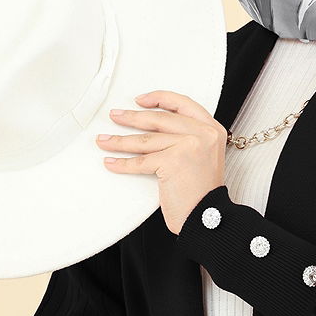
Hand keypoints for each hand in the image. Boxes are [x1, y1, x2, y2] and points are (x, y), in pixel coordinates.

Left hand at [96, 90, 227, 234]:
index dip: (158, 98)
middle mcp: (203, 134)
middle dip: (132, 117)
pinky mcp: (173, 161)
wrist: (208, 216)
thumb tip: (151, 126)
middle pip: (160, 119)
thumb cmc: (202, 192)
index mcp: (212, 129)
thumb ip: (187, 137)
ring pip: (146, 140)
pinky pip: (141, 161)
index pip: (182, 103)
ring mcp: (189, 145)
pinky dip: (122, 164)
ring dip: (120, 141)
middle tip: (115, 116)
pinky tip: (111, 162)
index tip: (139, 100)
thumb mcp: (203, 155)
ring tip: (104, 141)